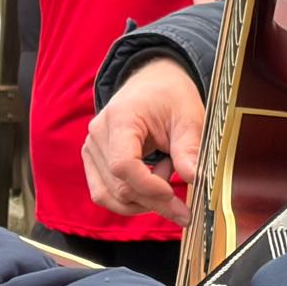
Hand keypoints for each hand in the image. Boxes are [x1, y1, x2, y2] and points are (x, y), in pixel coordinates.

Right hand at [82, 58, 202, 224]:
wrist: (151, 83)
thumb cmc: (169, 97)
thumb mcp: (189, 117)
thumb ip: (190, 149)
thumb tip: (195, 180)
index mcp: (120, 118)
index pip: (123, 165)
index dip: (148, 186)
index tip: (174, 192)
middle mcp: (98, 134)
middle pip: (119, 186)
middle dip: (154, 200)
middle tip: (183, 198)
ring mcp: (91, 148)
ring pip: (109, 196)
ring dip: (141, 201)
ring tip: (163, 179)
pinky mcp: (92, 159)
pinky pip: (104, 194)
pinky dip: (129, 200)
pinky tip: (149, 183)